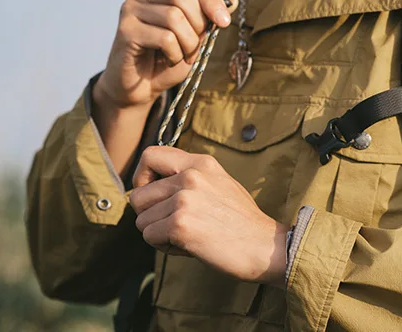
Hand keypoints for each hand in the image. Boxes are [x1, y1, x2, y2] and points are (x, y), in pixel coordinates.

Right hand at [95, 0, 232, 110]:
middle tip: (195, 47)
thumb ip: (208, 17)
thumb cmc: (167, 57)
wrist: (139, 88)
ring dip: (187, 43)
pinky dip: (175, 53)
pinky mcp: (125, 30)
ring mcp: (129, 9)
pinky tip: (169, 60)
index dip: (212, 2)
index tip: (225, 22)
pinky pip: (164, 37)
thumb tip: (232, 0)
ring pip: (173, 17)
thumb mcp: (194, 35)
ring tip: (183, 56)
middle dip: (197, 23)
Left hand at [131, 147, 287, 286]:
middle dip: (149, 215)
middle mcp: (190, 176)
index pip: (150, 155)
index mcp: (200, 162)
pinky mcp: (179, 225)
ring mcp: (184, 199)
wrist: (263, 245)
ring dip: (158, 233)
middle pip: (138, 195)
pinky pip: (150, 237)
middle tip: (172, 225)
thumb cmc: (240, 219)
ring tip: (186, 235)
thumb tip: (152, 186)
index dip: (141, 177)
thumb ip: (187, 177)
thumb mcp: (218, 182)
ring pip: (142, 220)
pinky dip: (164, 246)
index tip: (151, 194)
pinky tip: (188, 245)